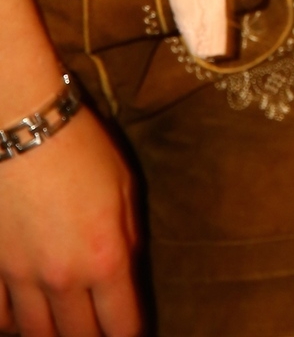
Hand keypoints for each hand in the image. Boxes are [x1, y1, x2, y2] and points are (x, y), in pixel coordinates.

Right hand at [0, 107, 141, 336]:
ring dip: (52, 336)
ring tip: (62, 329)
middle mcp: (64, 278)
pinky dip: (12, 323)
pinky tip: (22, 318)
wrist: (24, 126)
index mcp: (106, 258)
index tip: (132, 335)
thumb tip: (127, 275)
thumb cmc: (82, 148)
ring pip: (36, 335)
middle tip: (98, 331)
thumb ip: (129, 239)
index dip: (131, 336)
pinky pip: (0, 317)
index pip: (122, 324)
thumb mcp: (125, 188)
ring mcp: (21, 278)